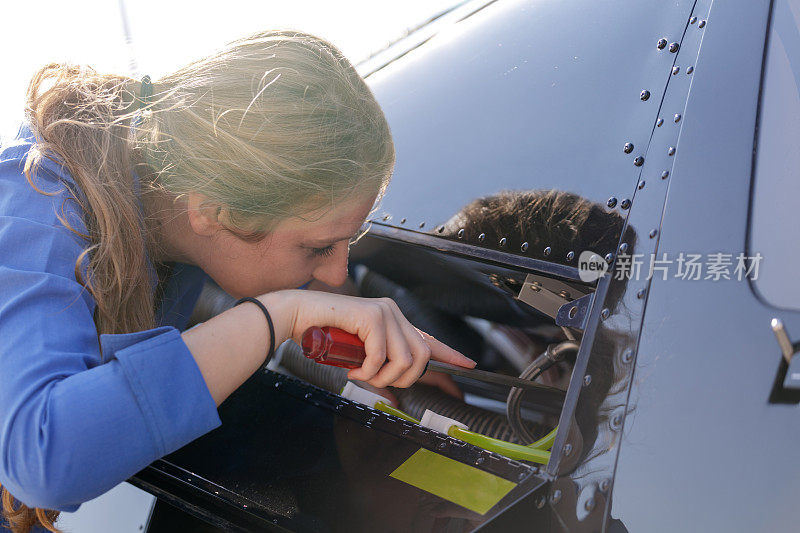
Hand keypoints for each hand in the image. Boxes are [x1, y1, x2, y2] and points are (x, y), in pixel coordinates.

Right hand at [259, 290, 475, 388]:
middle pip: (421, 357)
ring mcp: (385, 312)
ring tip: (362, 374)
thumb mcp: (359, 356)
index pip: (429, 340)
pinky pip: (382, 356)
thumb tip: (396, 390)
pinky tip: (353, 367)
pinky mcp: (373, 315)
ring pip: (405, 360)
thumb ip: (380, 366)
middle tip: (377, 381)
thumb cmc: (324, 337)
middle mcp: (393, 313)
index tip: (468, 365)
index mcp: (393, 321)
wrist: (297, 317)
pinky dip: (368, 370)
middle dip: (402, 379)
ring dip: (382, 377)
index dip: (450, 355)